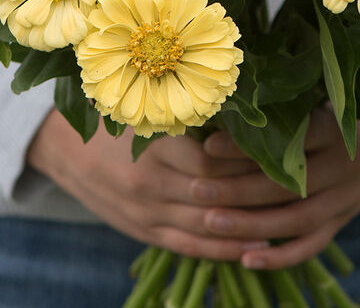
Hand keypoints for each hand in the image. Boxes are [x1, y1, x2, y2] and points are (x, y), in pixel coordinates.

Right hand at [26, 109, 270, 259]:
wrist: (64, 150)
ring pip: (207, 226)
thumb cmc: (112, 120)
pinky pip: (189, 247)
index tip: (278, 150)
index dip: (246, 159)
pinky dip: (222, 250)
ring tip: (285, 221)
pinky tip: (250, 247)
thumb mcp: (142, 109)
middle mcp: (150, 184)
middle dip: (256, 194)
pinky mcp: (144, 231)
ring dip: (246, 227)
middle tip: (295, 187)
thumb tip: (236, 111)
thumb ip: (182, 114)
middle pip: (215, 194)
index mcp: (152, 148)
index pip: (211, 159)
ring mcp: (147, 213)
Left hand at [195, 107, 359, 269]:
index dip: (247, 146)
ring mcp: (345, 200)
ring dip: (250, 224)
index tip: (208, 145)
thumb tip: (222, 108)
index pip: (287, 141)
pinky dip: (279, 257)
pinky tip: (245, 259)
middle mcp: (345, 167)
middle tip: (198, 189)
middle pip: (286, 184)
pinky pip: (310, 246)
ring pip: (295, 219)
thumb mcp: (315, 103)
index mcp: (336, 130)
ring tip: (210, 221)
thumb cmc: (332, 116)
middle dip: (238, 189)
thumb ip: (280, 108)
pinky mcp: (341, 224)